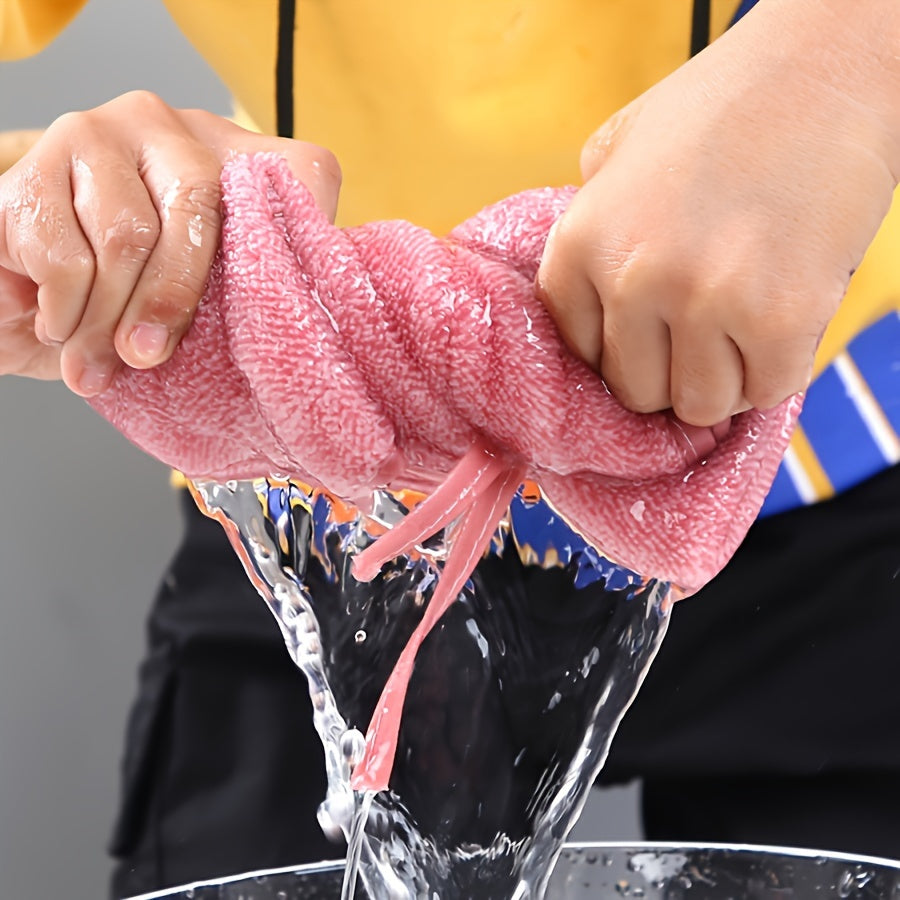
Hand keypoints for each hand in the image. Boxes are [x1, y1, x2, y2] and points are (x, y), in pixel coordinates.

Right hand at [0, 91, 340, 395]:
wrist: (30, 299)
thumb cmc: (137, 303)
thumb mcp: (212, 302)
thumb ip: (257, 294)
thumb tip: (312, 323)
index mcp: (238, 158)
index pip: (299, 176)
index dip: (302, 238)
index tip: (286, 316)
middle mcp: (174, 129)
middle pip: (196, 204)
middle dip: (172, 298)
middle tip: (147, 356)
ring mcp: (101, 135)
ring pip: (125, 233)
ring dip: (107, 319)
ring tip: (97, 364)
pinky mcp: (37, 162)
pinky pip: (63, 248)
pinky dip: (63, 307)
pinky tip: (61, 327)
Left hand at [537, 0, 899, 425]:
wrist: (826, 67)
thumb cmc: (721, 108)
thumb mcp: (617, 150)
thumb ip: (589, 227)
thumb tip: (585, 306)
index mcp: (583, 240)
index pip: (578, 354)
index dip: (617, 352)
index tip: (647, 340)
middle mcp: (633, 277)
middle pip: (635, 391)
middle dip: (669, 372)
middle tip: (700, 334)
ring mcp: (705, 299)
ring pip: (698, 405)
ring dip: (722, 381)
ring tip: (739, 329)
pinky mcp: (780, 317)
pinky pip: (764, 393)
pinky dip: (773, 372)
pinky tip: (777, 326)